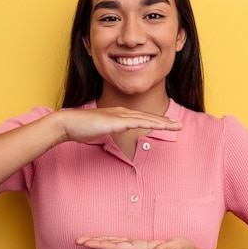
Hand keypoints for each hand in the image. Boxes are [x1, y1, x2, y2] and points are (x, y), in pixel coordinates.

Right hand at [57, 107, 182, 143]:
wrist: (69, 123)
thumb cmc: (81, 128)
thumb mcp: (99, 131)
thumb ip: (109, 132)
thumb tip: (114, 136)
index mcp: (118, 114)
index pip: (141, 118)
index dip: (156, 121)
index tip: (167, 125)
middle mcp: (121, 112)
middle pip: (148, 117)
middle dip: (165, 121)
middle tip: (179, 125)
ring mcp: (119, 115)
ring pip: (146, 118)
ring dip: (163, 123)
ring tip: (176, 126)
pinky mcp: (116, 121)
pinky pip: (137, 122)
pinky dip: (150, 123)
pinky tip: (160, 126)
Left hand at [75, 236, 195, 248]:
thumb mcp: (177, 247)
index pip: (117, 246)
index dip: (102, 244)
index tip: (87, 243)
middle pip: (112, 246)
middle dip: (95, 244)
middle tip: (77, 241)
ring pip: (114, 245)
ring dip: (99, 243)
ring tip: (84, 241)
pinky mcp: (141, 247)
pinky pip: (121, 243)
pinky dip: (110, 241)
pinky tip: (103, 240)